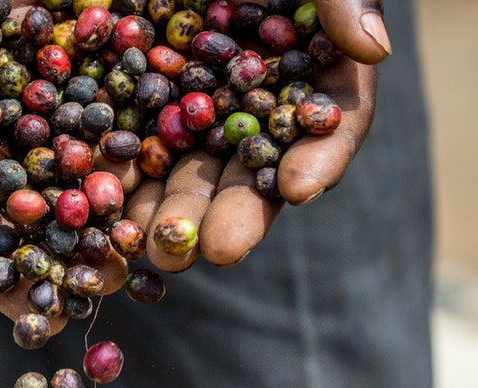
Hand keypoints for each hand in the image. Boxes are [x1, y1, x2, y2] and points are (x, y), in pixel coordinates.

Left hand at [124, 0, 389, 271]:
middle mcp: (245, 105)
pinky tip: (105, 214)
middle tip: (215, 250)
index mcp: (300, 70)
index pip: (324, 122)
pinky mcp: (130, 113)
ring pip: (182, 175)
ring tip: (156, 250)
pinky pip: (123, 154)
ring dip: (169, 217)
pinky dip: (115, 186)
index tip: (301, 188)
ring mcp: (185, 113)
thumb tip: (373, 47)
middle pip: (246, 170)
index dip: (318, 156)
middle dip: (232, 214)